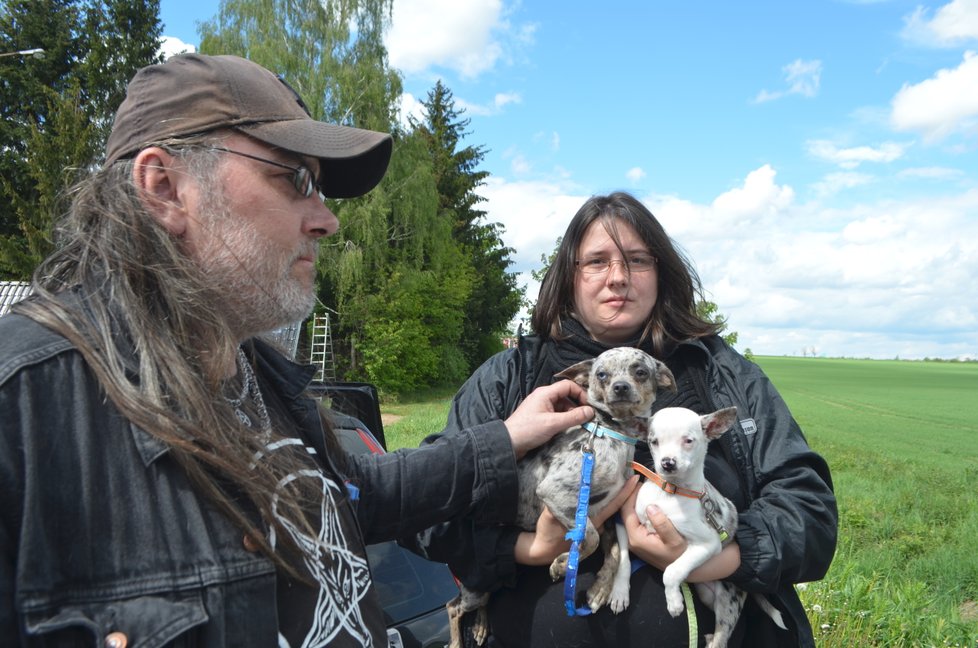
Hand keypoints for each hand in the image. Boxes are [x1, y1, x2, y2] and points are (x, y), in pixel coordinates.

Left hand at [504, 380, 592, 457]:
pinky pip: (556, 414)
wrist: (508, 443)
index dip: (580, 393)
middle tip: (586, 418)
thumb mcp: (553, 424)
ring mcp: (541, 407)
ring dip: (571, 414)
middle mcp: (544, 397)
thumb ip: (573, 417)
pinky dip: (563, 419)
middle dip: (577, 405)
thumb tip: (590, 411)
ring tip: (577, 425)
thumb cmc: (528, 430)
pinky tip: (567, 428)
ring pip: (562, 406)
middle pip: (566, 396)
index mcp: (545, 393)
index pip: (568, 385)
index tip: (588, 406)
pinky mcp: (540, 417)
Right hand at [514, 475, 639, 565]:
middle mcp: (596, 523)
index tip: (635, 479)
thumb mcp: (550, 516)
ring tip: (617, 478)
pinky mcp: (588, 527)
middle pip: (614, 505)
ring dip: (612, 495)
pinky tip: (601, 492)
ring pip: (607, 508)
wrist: (543, 551)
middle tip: (629, 473)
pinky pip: (599, 512)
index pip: (613, 504)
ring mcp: (592, 526)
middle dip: (622, 491)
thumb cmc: (548, 533)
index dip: (625, 493)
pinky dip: (602, 501)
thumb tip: (567, 489)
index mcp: (591, 520)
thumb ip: (561, 504)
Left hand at [621, 488, 741, 580]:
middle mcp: (631, 539)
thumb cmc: (681, 554)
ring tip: (642, 487)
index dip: (629, 494)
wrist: (686, 569)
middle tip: (639, 480)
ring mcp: (635, 540)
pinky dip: (639, 508)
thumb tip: (650, 506)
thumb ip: (662, 524)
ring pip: (630, 515)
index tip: (637, 480)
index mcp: (635, 538)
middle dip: (630, 496)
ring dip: (635, 501)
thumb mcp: (674, 540)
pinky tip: (645, 499)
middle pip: (625, 512)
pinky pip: (636, 520)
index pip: (626, 511)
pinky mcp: (641, 539)